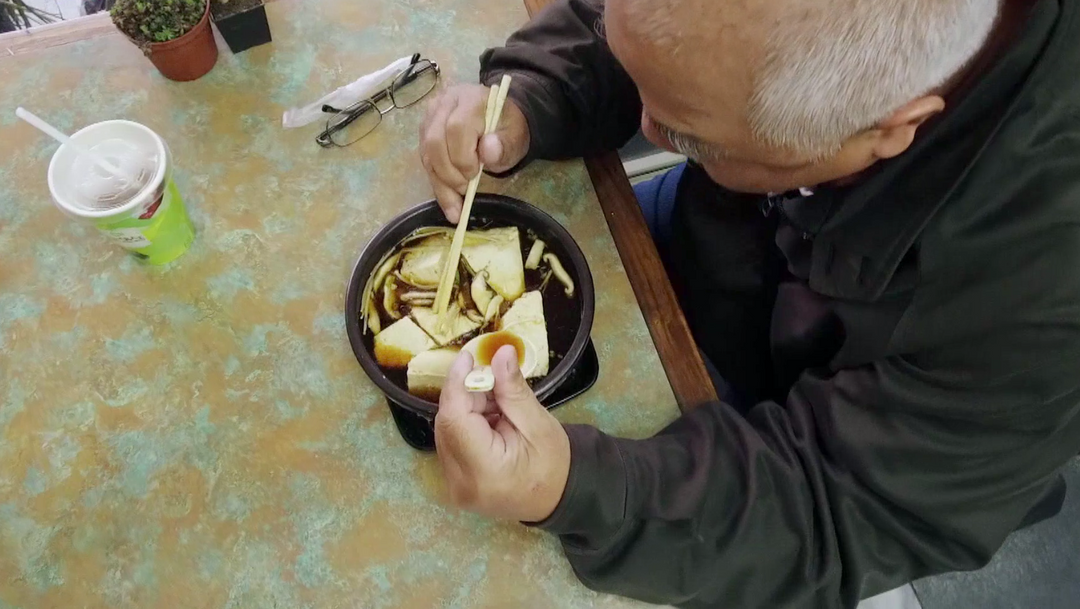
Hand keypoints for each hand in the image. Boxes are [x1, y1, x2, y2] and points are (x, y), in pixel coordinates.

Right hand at [419, 83, 530, 221]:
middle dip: (449, 172)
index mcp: (470, 99)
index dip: (463, 156)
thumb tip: (487, 151)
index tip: (476, 173)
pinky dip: (437, 185)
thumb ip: (505, 144)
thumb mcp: (515, 136)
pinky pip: (425, 162)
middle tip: (466, 188)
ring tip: (457, 205)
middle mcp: (444, 103)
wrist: (499, 119)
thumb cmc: (507, 128)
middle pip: (434, 141)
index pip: (456, 128)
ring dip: (441, 183)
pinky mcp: (424, 133)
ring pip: (426, 154)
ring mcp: (431, 117)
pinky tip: (449, 204)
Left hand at [434, 346, 569, 522]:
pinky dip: (467, 424)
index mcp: (484, 471)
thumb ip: (513, 390)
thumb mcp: (538, 424)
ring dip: (467, 409)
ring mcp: (454, 486)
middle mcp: (459, 483)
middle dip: (467, 395)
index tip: (469, 357)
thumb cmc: (554, 464)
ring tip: (499, 408)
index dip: (457, 383)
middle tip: (496, 384)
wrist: (559, 499)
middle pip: (447, 423)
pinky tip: (491, 422)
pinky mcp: (454, 483)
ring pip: (446, 430)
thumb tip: (501, 352)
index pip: (454, 419)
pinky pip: (451, 442)